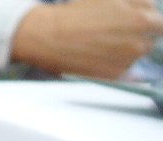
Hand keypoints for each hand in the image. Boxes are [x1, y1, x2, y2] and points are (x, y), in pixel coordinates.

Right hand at [12, 0, 162, 77]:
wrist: (47, 36)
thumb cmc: (76, 13)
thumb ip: (139, 4)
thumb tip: (150, 11)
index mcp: (142, 21)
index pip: (160, 24)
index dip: (147, 21)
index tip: (134, 23)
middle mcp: (139, 45)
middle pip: (149, 41)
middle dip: (136, 36)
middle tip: (112, 32)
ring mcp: (126, 63)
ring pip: (136, 56)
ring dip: (125, 50)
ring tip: (101, 43)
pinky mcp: (113, 76)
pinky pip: (123, 69)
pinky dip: (114, 63)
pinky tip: (96, 54)